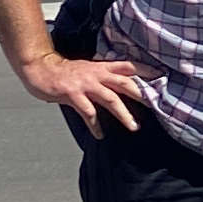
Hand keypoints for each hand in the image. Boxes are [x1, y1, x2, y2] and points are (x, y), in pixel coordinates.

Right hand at [18, 47, 152, 132]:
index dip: (145, 71)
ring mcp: (85, 85)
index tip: (161, 76)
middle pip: (124, 82)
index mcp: (101, 68)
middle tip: (155, 106)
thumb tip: (124, 85)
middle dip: (140, 94)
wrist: (40, 68)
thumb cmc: (65, 73)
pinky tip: (100, 135)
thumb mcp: (88, 70)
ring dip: (123, 114)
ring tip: (133, 127)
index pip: (128, 66)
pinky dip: (95, 125)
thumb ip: (105, 77)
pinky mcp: (73, 95)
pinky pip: (88, 112)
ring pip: (110, 99)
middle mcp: (96, 75)